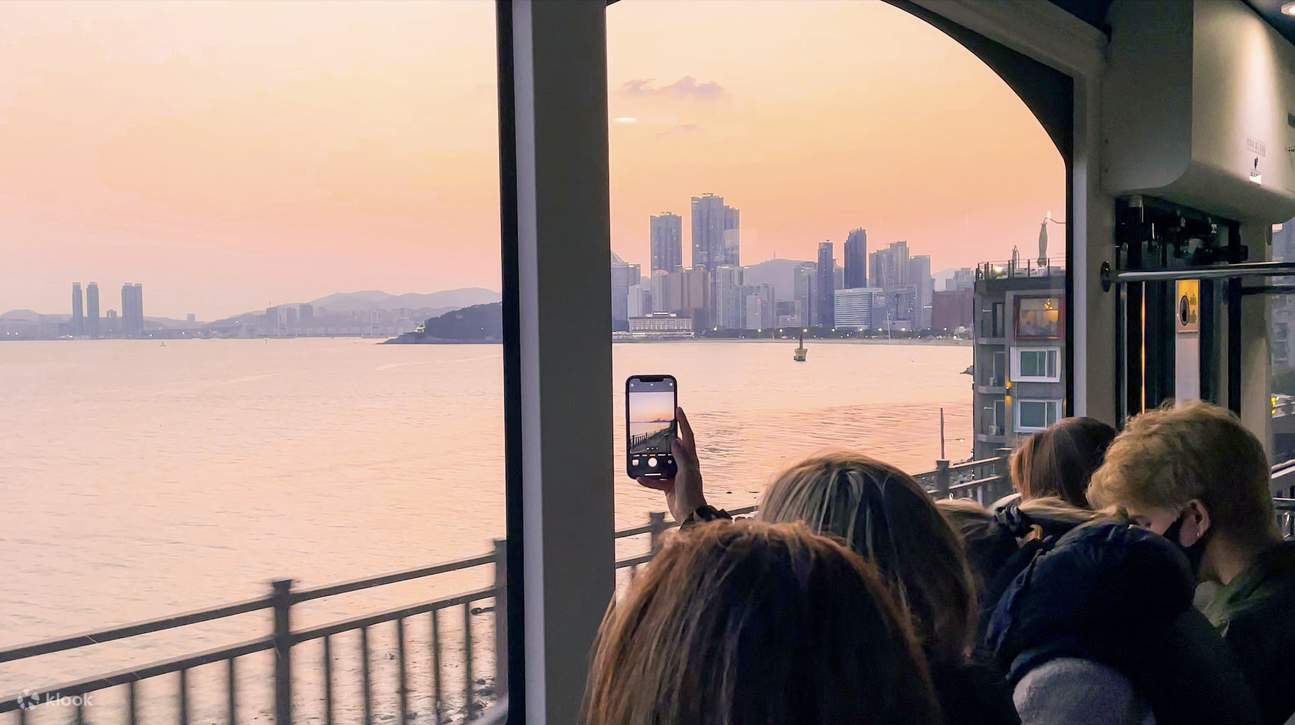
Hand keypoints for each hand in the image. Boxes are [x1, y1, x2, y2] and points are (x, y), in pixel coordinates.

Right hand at [637, 406, 705, 521]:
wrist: (689, 513)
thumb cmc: (691, 492)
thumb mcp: (687, 471)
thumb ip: (681, 455)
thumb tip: (675, 440)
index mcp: (691, 459)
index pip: (687, 436)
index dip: (683, 422)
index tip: (677, 408)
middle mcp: (683, 465)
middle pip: (672, 447)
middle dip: (663, 438)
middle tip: (654, 428)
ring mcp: (675, 475)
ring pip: (661, 463)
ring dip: (652, 460)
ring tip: (641, 454)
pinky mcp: (668, 486)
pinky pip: (655, 480)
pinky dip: (648, 479)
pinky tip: (639, 477)